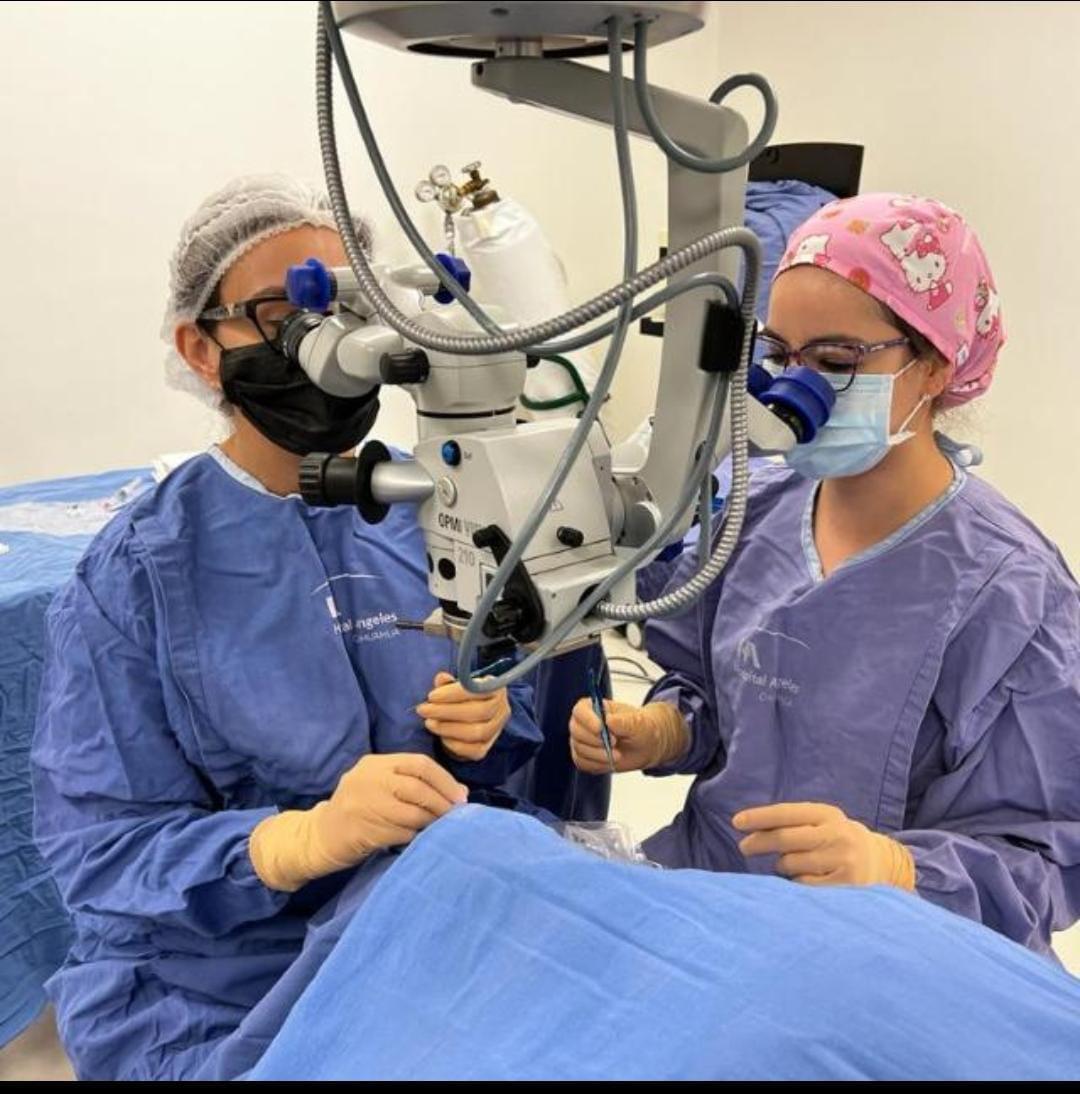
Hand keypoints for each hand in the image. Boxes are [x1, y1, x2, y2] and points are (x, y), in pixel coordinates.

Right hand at [250, 752, 467, 890]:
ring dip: (431, 821)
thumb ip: (413, 783)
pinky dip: (415, 835)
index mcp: (375, 763)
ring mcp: (362, 803)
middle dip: (442, 801)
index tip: (460, 796)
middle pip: (417, 785)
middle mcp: (368, 778)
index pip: (419, 763)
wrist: (320, 836)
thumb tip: (459, 791)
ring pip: (411, 811)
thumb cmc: (359, 809)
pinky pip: (400, 832)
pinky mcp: (361, 829)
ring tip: (440, 827)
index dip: (444, 780)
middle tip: (456, 814)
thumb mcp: (381, 785)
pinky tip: (418, 838)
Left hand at [417, 672, 510, 762]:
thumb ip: (448, 683)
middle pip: (479, 712)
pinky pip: (474, 750)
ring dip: (448, 728)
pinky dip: (455, 744)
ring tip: (429, 722)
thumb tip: (441, 678)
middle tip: (423, 710)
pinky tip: (441, 736)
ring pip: (477, 732)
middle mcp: (502, 709)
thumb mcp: (455, 686)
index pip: (478, 690)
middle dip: (447, 711)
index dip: (454, 693)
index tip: (431, 696)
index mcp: (496, 689)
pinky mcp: (486, 749)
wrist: (467, 718)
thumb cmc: (460, 698)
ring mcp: (496, 731)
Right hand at [569, 698, 688, 773]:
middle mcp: (585, 723)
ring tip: (617, 755)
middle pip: (576, 731)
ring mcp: (583, 740)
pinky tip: (609, 762)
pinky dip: (596, 764)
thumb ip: (625, 721)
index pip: (580, 710)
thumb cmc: (641, 728)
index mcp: (595, 707)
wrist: (645, 746)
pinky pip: (581, 762)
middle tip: (614, 743)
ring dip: (598, 755)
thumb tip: (609, 721)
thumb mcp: (639, 723)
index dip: (587, 719)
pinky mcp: (584, 757)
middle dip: (595, 741)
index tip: (600, 728)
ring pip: (579, 749)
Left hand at [734, 802, 914, 889]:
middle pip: (785, 838)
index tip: (736, 822)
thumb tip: (751, 831)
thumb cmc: (837, 842)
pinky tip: (807, 880)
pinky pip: (803, 886)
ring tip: (793, 865)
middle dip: (758, 842)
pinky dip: (797, 884)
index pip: (787, 813)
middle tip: (744, 847)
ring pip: (791, 864)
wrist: (884, 863)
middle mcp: (837, 834)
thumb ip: (793, 824)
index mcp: (828, 814)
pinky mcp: (847, 885)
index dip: (759, 817)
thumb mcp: (823, 824)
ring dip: (782, 866)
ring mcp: (843, 860)